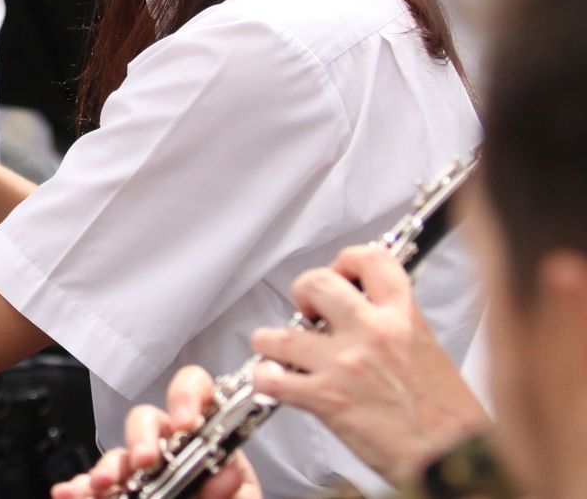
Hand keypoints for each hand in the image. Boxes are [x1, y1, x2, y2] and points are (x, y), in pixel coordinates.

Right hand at [50, 366, 260, 498]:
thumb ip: (231, 489)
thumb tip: (226, 470)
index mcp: (211, 442)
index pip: (198, 393)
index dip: (188, 396)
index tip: (185, 421)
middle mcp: (174, 450)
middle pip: (148, 420)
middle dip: (141, 436)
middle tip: (144, 460)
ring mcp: (145, 474)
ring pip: (119, 454)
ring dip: (107, 467)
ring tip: (100, 486)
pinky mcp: (123, 492)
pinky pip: (96, 483)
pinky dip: (81, 487)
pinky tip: (71, 493)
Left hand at [250, 245, 488, 481]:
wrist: (455, 461)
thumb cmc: (447, 418)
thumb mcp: (431, 352)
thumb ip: (397, 326)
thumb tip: (368, 310)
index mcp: (403, 319)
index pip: (371, 259)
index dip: (347, 259)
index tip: (340, 273)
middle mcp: (372, 333)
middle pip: (315, 282)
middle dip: (302, 293)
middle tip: (308, 312)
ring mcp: (345, 364)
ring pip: (280, 333)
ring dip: (272, 342)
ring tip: (280, 350)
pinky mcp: (326, 398)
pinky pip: (272, 377)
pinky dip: (266, 379)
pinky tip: (276, 381)